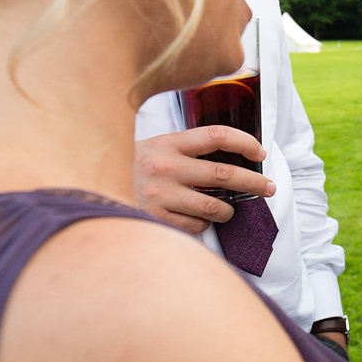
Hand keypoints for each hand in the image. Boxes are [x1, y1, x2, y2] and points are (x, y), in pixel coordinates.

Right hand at [134, 129, 273, 233]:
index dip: (245, 143)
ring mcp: (160, 195)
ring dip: (228, 210)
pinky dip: (202, 224)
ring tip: (227, 209)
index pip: (217, 136)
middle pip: (225, 174)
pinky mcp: (155, 218)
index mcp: (169, 143)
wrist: (92, 188)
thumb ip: (188, 149)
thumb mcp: (157, 147)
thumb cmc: (135, 167)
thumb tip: (235, 157)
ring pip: (215, 206)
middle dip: (255, 182)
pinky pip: (195, 225)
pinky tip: (196, 218)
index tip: (260, 153)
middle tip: (270, 188)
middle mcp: (165, 167)